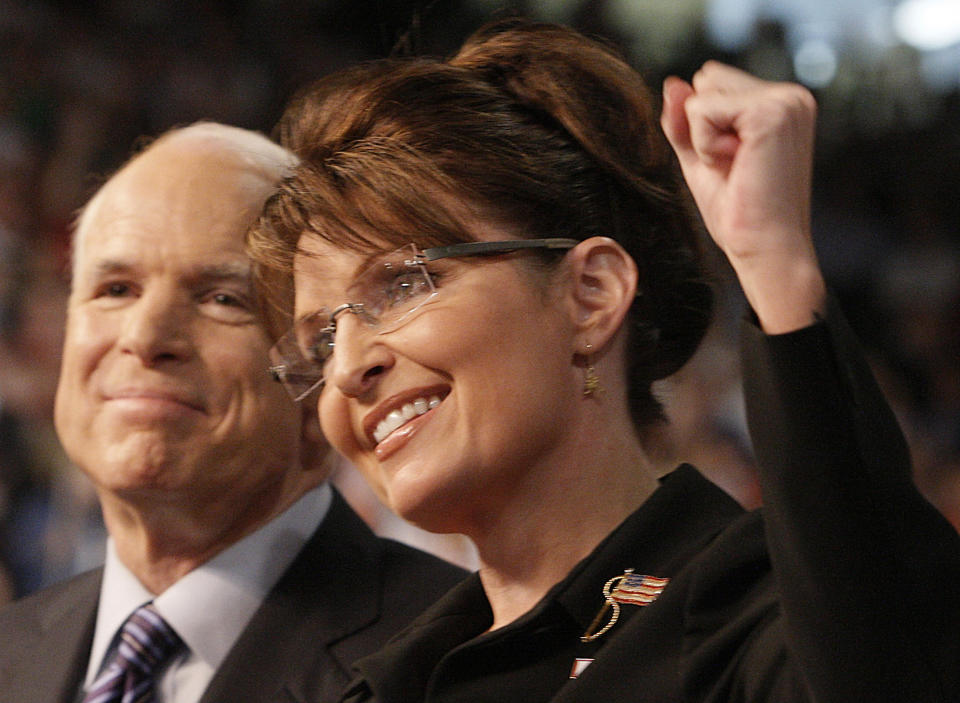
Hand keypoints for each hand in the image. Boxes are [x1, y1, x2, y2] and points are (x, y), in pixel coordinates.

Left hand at [661, 62, 825, 332]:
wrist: (766, 249)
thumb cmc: (740, 213)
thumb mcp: (701, 159)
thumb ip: (684, 121)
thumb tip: (672, 83)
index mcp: (780, 103)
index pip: (713, 82)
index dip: (705, 126)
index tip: (735, 163)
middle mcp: (789, 96)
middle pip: (706, 80)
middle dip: (703, 127)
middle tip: (735, 167)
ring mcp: (786, 100)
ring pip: (702, 93)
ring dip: (704, 138)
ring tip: (737, 167)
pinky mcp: (772, 112)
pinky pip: (702, 108)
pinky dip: (705, 144)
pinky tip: (736, 165)